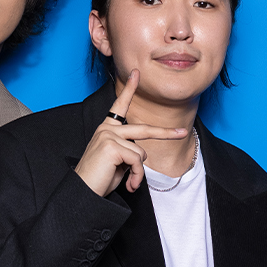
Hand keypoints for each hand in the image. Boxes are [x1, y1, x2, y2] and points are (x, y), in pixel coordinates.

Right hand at [74, 70, 188, 196]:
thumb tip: (143, 154)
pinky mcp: (111, 146)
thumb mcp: (118, 161)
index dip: (129, 89)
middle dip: (166, 133)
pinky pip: (138, 161)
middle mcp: (106, 129)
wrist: (83, 193)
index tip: (136, 74)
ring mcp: (108, 136)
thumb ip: (129, 151)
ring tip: (127, 182)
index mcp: (107, 129)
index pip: (120, 106)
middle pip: (145, 129)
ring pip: (142, 152)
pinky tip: (127, 184)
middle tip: (183, 132)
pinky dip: (136, 176)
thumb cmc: (99, 179)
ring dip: (138, 171)